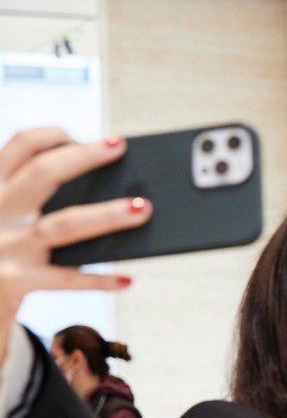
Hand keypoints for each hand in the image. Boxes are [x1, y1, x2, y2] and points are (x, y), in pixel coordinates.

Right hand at [0, 128, 151, 362]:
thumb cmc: (6, 257)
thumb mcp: (11, 222)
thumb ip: (40, 204)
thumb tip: (114, 196)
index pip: (18, 149)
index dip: (52, 137)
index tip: (88, 136)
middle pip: (40, 175)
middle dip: (82, 157)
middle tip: (118, 147)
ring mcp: (3, 247)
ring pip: (62, 225)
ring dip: (105, 216)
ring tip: (141, 208)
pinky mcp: (14, 281)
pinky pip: (66, 278)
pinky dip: (99, 280)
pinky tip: (127, 278)